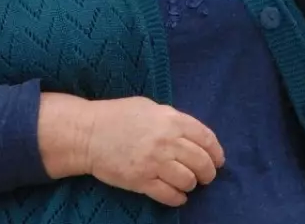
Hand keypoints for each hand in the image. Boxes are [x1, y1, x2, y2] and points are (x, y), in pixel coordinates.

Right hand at [85, 97, 223, 206]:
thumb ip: (171, 118)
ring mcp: (154, 162)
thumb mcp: (149, 107)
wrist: (87, 133)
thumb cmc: (117, 116)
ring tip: (187, 183)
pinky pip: (169, 195)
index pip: (206, 138)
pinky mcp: (141, 181)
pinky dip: (178, 198)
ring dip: (191, 184)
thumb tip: (190, 134)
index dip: (216, 151)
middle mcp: (166, 141)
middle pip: (201, 161)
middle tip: (206, 176)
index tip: (218, 159)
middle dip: (208, 172)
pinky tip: (178, 196)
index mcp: (170, 119)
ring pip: (188, 180)